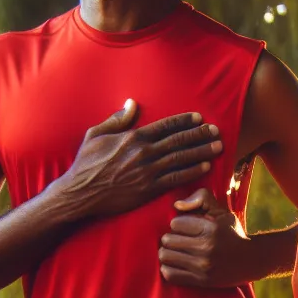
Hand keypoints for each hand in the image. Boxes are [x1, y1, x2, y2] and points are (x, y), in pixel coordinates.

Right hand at [52, 101, 221, 218]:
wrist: (80, 193)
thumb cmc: (86, 163)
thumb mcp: (96, 135)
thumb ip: (117, 120)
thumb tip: (132, 104)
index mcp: (132, 137)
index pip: (165, 126)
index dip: (184, 121)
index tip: (199, 118)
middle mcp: (144, 152)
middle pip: (178, 140)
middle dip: (200, 134)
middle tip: (216, 131)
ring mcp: (148, 171)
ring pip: (181, 158)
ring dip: (202, 151)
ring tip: (218, 146)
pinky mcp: (149, 188)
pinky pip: (176, 178)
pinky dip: (192, 172)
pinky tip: (205, 167)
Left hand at [159, 188, 250, 286]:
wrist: (252, 260)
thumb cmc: (232, 233)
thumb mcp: (222, 211)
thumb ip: (202, 197)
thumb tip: (177, 205)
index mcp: (212, 228)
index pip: (175, 223)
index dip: (179, 224)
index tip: (187, 228)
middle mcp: (207, 247)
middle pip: (167, 240)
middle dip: (171, 238)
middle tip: (180, 240)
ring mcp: (203, 266)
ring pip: (165, 256)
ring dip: (168, 252)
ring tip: (177, 251)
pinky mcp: (201, 280)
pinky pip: (170, 274)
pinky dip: (168, 268)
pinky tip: (176, 264)